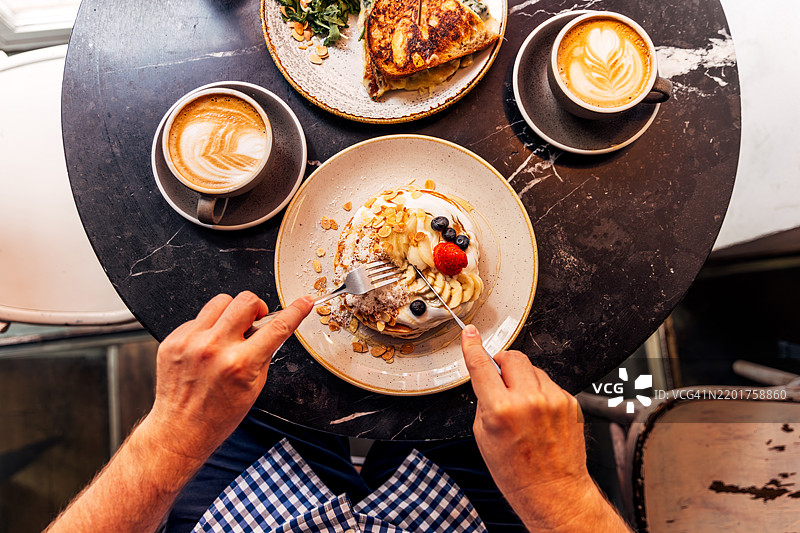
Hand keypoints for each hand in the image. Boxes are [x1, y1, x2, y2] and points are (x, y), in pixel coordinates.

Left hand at [143, 292, 312, 461]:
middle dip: (257, 308)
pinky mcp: (174, 340)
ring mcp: (190, 342)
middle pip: (246, 301)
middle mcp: (214, 349)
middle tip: (255, 321)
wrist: (180, 430)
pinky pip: (199, 318)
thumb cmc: (217, 416)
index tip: (304, 302)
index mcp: (240, 364)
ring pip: (221, 301)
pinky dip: (209, 327)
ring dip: (232, 312)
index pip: (277, 327)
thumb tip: (270, 330)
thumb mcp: (254, 388)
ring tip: (229, 332)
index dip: (296, 310)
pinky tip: (208, 346)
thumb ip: (264, 355)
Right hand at [461, 325, 628, 531]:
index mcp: (501, 410)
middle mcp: (528, 401)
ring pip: (532, 369)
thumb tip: (488, 378)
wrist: (553, 491)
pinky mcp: (569, 402)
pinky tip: (539, 415)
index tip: (470, 334)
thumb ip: (485, 402)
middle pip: (512, 358)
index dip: (473, 346)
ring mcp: (552, 400)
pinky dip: (540, 392)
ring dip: (523, 379)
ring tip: (522, 407)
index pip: (482, 366)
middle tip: (500, 381)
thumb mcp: (484, 436)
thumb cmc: (517, 471)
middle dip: (502, 364)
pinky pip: (548, 384)